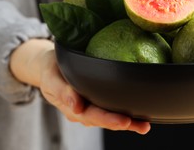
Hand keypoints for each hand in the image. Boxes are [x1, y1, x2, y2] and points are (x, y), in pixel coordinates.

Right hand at [10, 39, 150, 133]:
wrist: (49, 67)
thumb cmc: (51, 70)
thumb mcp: (51, 78)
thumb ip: (62, 91)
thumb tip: (75, 107)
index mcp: (72, 107)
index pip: (92, 116)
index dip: (108, 119)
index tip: (123, 121)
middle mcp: (83, 111)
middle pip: (104, 120)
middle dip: (121, 123)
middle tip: (138, 124)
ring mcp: (91, 108)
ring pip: (110, 118)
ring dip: (128, 124)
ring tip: (144, 126)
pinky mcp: (98, 102)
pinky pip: (113, 110)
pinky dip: (127, 116)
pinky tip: (142, 118)